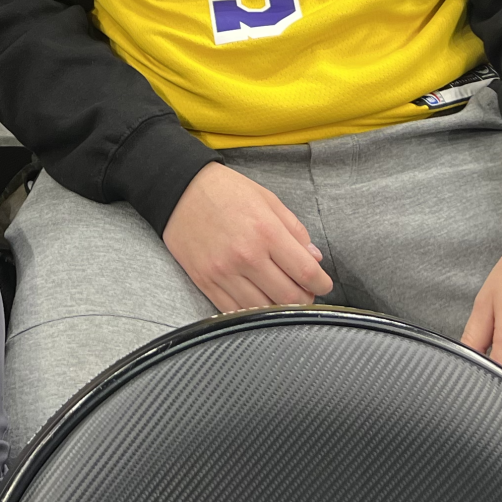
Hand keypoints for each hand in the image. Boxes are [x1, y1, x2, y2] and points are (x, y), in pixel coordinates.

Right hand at [162, 162, 332, 312]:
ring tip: (282, 296)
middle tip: (305, 292)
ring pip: (263, 309)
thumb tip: (314, 258)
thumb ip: (294, 230)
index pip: (306, 272)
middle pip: (288, 297)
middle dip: (305, 299)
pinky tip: (259, 300)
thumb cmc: (225, 191)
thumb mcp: (267, 199)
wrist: (178, 190)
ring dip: (279, 308)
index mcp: (266, 231)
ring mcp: (224, 272)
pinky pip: (235, 310)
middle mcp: (246, 256)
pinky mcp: (205, 282)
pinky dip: (252, 311)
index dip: (321, 284)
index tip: (322, 284)